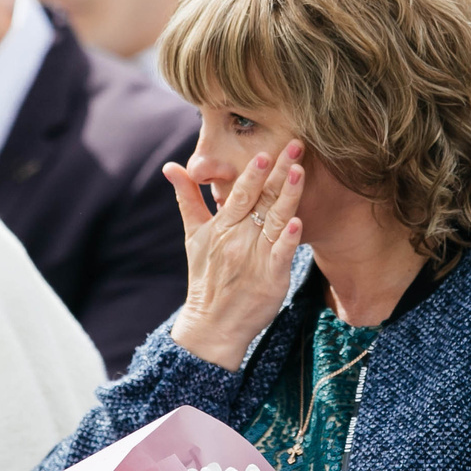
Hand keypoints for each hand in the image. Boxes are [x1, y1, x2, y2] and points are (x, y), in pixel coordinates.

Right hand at [165, 143, 305, 369]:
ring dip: (288, 196)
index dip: (253, 172)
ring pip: (276, 221)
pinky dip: (290, 239)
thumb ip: (187, 198)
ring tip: (299, 172)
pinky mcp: (271, 279)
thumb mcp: (193, 236)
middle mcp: (238, 239)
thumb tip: (171, 167)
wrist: (211, 325)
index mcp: (222, 227)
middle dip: (278, 171)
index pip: (240, 194)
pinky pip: (281, 255)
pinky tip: (299, 222)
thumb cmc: (205, 277)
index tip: (264, 150)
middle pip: (262, 200)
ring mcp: (255, 258)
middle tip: (296, 144)